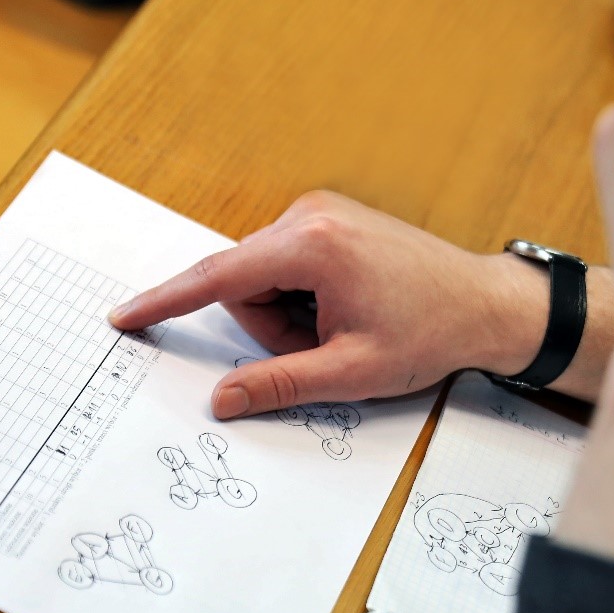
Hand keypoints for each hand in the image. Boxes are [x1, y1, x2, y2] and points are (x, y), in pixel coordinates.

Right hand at [109, 191, 549, 417]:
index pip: (219, 276)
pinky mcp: (331, 220)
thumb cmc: (431, 333)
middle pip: (244, 283)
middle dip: (272, 328)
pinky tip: (348, 308)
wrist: (486, 304)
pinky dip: (304, 298)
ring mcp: (322, 213)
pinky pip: (288, 265)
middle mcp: (312, 215)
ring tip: (346, 327)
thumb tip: (223, 400)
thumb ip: (279, 384)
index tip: (127, 316)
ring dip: (290, 316)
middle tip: (326, 348)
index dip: (168, 301)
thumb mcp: (352, 373)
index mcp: (314, 246)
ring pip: (265, 277)